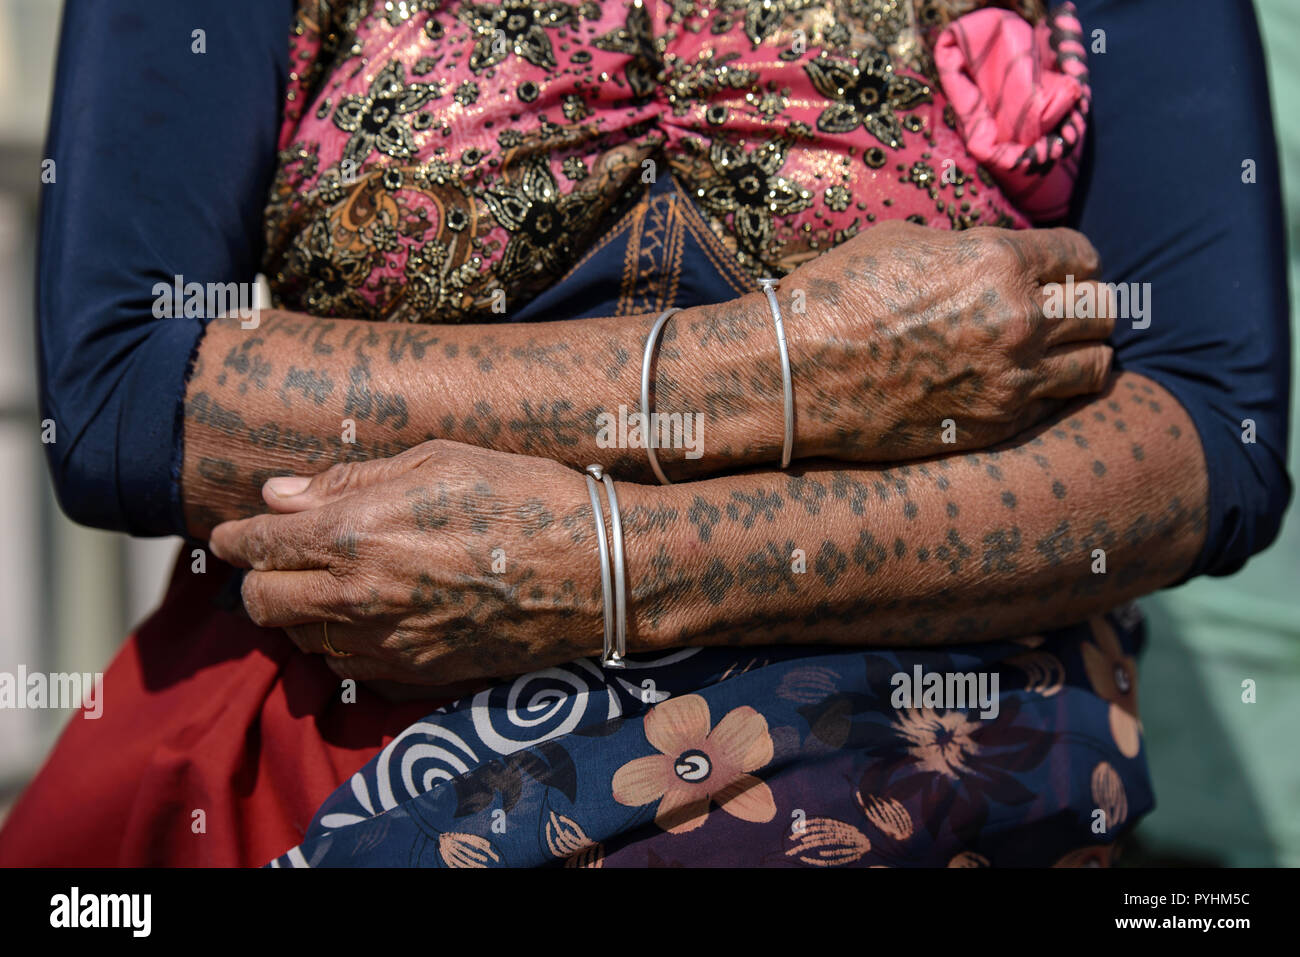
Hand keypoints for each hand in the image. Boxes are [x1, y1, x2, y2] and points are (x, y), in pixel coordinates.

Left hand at [208, 441, 602, 686]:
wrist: (595, 571)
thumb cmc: (523, 498)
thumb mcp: (437, 461)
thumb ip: (348, 481)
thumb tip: (278, 495)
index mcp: (356, 533)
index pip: (257, 545)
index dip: (233, 539)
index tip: (228, 535)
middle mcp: (359, 597)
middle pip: (261, 603)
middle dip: (256, 578)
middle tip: (276, 559)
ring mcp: (388, 645)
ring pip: (301, 642)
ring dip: (300, 613)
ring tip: (328, 585)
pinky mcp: (418, 676)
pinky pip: (349, 669)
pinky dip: (343, 645)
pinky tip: (370, 619)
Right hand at [779, 219, 1113, 459]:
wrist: (795, 375)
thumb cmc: (838, 297)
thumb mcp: (905, 242)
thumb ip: (970, 248)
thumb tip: (999, 258)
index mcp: (998, 262)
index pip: (1082, 256)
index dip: (1073, 263)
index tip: (1059, 273)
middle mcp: (1019, 320)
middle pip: (1103, 310)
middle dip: (1085, 307)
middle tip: (1061, 312)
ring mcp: (1011, 380)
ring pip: (1096, 366)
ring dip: (1081, 354)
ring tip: (1056, 353)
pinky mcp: (995, 426)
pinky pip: (1054, 406)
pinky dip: (1047, 393)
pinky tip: (1016, 384)